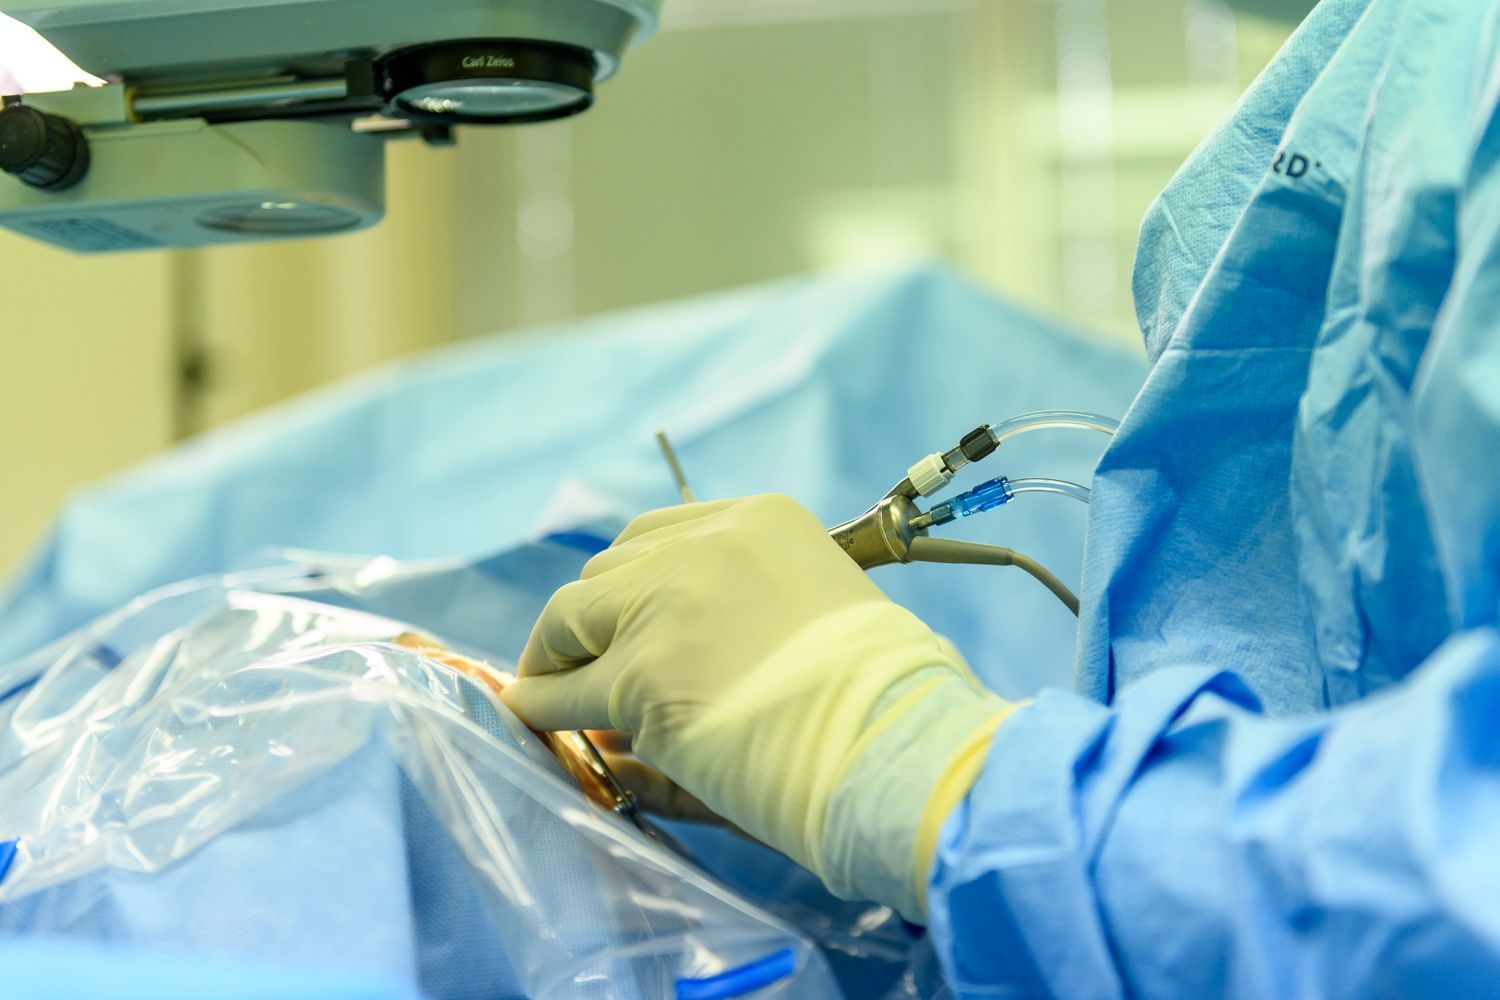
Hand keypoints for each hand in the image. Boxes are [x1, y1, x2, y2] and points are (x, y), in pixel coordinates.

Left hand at [503, 495, 1019, 920]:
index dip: (627, 583)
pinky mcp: (643, 673)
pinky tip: (533, 718)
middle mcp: (709, 543)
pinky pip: (566, 691)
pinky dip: (543, 704)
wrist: (903, 749)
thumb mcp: (805, 625)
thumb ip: (726, 621)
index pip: (656, 535)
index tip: (613, 619)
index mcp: (759, 520)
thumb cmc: (883, 702)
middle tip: (572, 661)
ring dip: (556, 656)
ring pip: (571, 617)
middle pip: (607, 571)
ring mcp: (670, 604)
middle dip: (587, 619)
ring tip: (546, 689)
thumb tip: (649, 659)